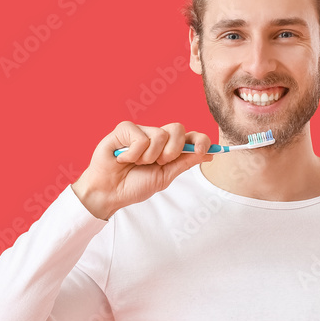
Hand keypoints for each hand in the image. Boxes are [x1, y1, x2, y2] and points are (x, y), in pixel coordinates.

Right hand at [71, 121, 213, 219]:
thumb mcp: (164, 177)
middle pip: (178, 129)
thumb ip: (184, 163)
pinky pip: (141, 138)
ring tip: (135, 163)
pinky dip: (132, 154)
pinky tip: (122, 159)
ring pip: (160, 134)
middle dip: (172, 151)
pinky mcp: (125, 128)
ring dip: (148, 157)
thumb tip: (209, 154)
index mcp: (168, 147)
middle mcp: (156, 136)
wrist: (109, 192)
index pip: (191, 136)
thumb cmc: (133, 185)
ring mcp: (141, 130)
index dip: (201, 140)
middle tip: (157, 163)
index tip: (203, 150)